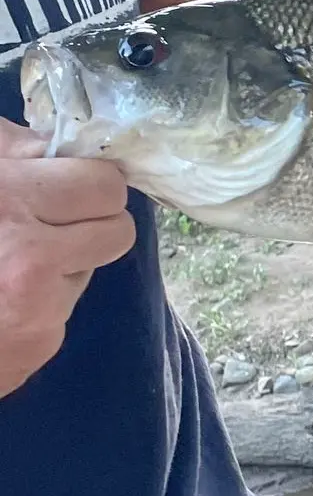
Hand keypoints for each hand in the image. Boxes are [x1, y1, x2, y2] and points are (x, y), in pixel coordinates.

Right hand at [0, 118, 135, 397]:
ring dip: (62, 266)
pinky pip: (61, 313)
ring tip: (4, 265)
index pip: (106, 184)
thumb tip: (57, 147)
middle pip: (118, 231)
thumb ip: (10, 149)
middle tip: (48, 223)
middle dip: (92, 224)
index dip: (88, 182)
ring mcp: (35, 312)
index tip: (66, 184)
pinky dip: (38, 306)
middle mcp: (29, 260)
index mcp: (9, 202)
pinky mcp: (35, 348)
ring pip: (89, 272)